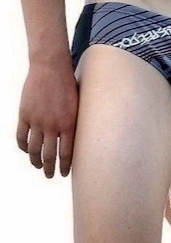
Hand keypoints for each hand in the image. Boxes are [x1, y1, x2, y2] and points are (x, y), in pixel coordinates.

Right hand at [17, 58, 78, 178]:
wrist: (51, 67)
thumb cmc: (68, 84)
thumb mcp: (78, 105)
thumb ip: (75, 123)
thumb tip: (77, 140)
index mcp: (68, 124)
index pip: (66, 154)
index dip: (65, 167)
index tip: (64, 173)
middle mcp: (52, 125)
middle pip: (48, 156)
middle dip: (50, 169)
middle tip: (50, 175)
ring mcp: (36, 121)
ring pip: (33, 150)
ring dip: (35, 161)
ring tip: (38, 166)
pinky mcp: (24, 115)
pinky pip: (21, 137)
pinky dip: (23, 147)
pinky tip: (27, 150)